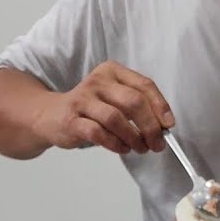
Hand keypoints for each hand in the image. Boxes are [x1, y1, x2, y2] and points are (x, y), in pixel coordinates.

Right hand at [35, 61, 174, 154]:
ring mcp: (82, 99)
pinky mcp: (71, 119)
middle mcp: (98, 81)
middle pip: (133, 102)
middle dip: (150, 126)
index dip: (160, 106)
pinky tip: (122, 149)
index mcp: (112, 71)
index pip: (144, 85)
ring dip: (133, 137)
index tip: (169, 125)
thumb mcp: (114, 97)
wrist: (51, 115)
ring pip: (116, 118)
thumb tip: (163, 126)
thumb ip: (137, 106)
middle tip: (157, 143)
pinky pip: (98, 133)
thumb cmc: (90, 108)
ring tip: (140, 148)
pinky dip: (115, 144)